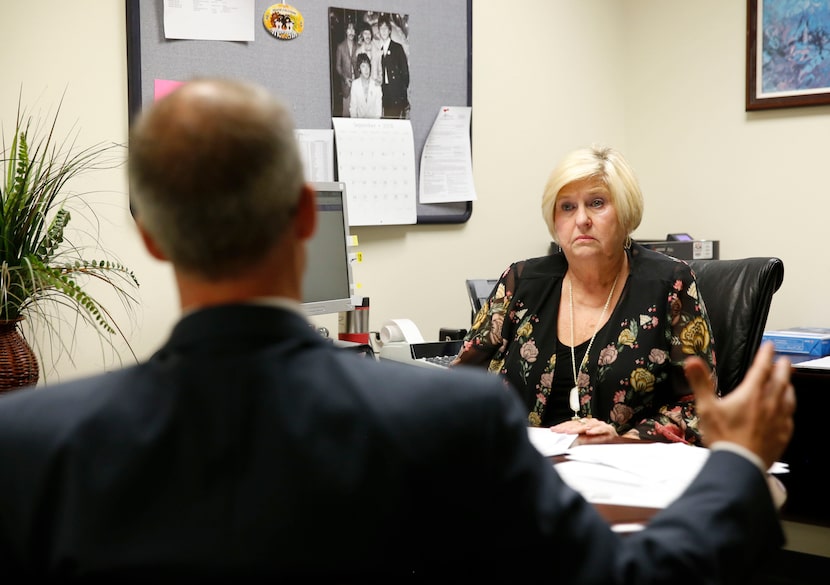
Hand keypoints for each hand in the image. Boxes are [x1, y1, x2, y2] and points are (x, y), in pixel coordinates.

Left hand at [550, 418, 618, 445]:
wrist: (618, 444)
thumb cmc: (602, 442)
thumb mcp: (587, 442)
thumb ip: (577, 440)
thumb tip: (568, 442)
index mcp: (585, 424)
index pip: (571, 424)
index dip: (562, 426)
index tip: (554, 430)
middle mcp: (591, 423)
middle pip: (577, 424)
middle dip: (568, 427)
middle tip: (560, 431)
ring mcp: (600, 425)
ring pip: (588, 425)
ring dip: (578, 428)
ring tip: (570, 431)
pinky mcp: (608, 429)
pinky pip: (601, 429)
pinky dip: (595, 430)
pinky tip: (589, 432)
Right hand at [683, 342, 794, 468]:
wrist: (740, 464)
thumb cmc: (723, 437)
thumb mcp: (706, 407)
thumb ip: (700, 382)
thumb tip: (692, 361)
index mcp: (752, 394)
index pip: (761, 369)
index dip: (765, 355)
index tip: (769, 346)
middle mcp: (769, 404)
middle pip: (780, 381)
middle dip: (782, 368)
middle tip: (783, 360)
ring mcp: (778, 420)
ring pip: (788, 398)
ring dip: (788, 387)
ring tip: (787, 383)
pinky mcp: (782, 435)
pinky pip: (789, 418)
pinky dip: (789, 409)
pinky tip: (787, 412)